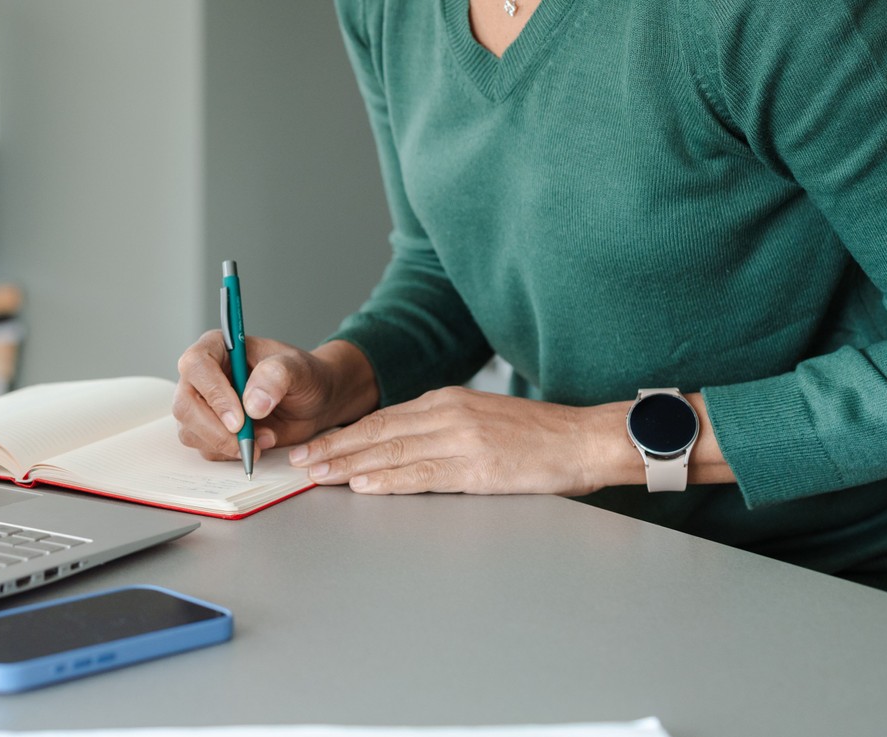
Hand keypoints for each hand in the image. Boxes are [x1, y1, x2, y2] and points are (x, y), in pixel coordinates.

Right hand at [172, 332, 369, 463]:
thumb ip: (276, 377)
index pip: (196, 365)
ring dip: (225, 445)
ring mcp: (202, 404)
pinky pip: (205, 449)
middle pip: (185, 404)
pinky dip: (230, 454)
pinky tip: (257, 444)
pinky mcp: (208, 430)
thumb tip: (252, 404)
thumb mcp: (299, 369)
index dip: (213, 393)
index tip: (240, 419)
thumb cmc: (303, 376)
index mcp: (218, 347)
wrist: (312, 401)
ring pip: (190, 431)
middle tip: (248, 442)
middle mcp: (203, 375)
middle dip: (215, 430)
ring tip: (262, 439)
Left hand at [287, 386, 611, 496]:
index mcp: (447, 400)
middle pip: (377, 433)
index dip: (345, 434)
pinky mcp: (478, 465)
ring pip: (392, 452)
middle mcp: (448, 413)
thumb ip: (443, 426)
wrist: (585, 439)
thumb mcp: (482, 417)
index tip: (316, 445)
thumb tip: (402, 446)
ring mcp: (462, 438)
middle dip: (334, 448)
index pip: (383, 419)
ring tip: (317, 475)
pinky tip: (364, 486)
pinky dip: (389, 481)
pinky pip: (424, 474)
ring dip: (349, 465)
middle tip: (300, 460)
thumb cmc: (540, 435)